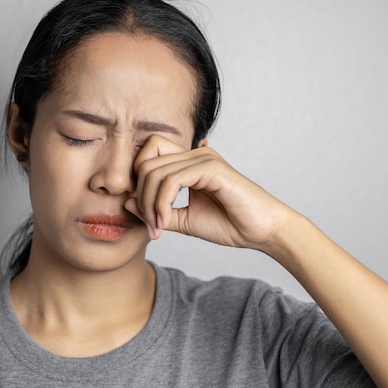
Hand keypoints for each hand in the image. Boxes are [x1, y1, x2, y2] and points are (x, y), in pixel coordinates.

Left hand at [124, 135, 292, 250]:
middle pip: (145, 162)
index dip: (138, 182)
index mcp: (188, 162)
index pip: (147, 154)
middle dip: (141, 197)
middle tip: (152, 225)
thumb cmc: (229, 225)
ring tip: (158, 227)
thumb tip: (126, 203)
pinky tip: (165, 222)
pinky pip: (171, 180)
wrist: (261, 232)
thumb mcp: (183, 220)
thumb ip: (156, 211)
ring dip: (150, 205)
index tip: (146, 214)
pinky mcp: (211, 168)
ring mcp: (203, 158)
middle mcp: (194, 154)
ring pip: (154, 172)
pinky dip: (161, 203)